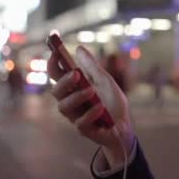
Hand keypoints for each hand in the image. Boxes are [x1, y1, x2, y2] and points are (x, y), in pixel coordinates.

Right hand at [47, 46, 133, 165]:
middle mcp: (70, 102)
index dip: (53, 64)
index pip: (57, 75)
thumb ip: (92, 66)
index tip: (56, 52)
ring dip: (77, 96)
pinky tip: (101, 107)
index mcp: (73, 88)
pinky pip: (80, 122)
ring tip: (92, 90)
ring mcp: (75, 116)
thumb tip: (78, 48)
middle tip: (76, 74)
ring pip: (64, 107)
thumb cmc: (112, 102)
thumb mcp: (104, 80)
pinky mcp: (84, 130)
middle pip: (56, 91)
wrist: (124, 124)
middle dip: (64, 81)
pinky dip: (91, 112)